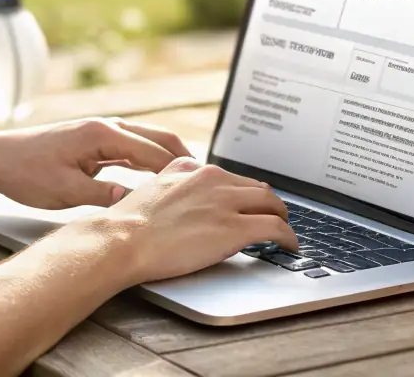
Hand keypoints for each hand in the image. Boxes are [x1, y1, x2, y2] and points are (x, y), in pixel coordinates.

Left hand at [0, 117, 191, 209]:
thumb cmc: (25, 172)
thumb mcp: (63, 191)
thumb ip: (101, 196)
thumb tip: (134, 203)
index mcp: (102, 134)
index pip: (153, 152)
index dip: (178, 171)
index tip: (200, 187)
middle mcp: (107, 127)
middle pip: (159, 137)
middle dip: (184, 158)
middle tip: (208, 180)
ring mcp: (102, 132)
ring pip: (148, 140)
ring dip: (169, 157)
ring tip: (191, 180)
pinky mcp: (96, 141)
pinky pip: (133, 147)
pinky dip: (151, 159)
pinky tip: (159, 176)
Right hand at [96, 158, 297, 284]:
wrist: (123, 239)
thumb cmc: (130, 223)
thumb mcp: (156, 186)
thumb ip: (178, 182)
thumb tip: (191, 188)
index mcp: (196, 169)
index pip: (235, 178)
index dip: (248, 194)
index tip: (254, 204)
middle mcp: (215, 179)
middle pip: (258, 189)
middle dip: (270, 204)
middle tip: (275, 217)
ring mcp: (226, 203)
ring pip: (272, 204)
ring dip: (282, 218)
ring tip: (286, 232)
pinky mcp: (235, 229)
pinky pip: (275, 228)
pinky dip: (289, 236)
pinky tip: (290, 245)